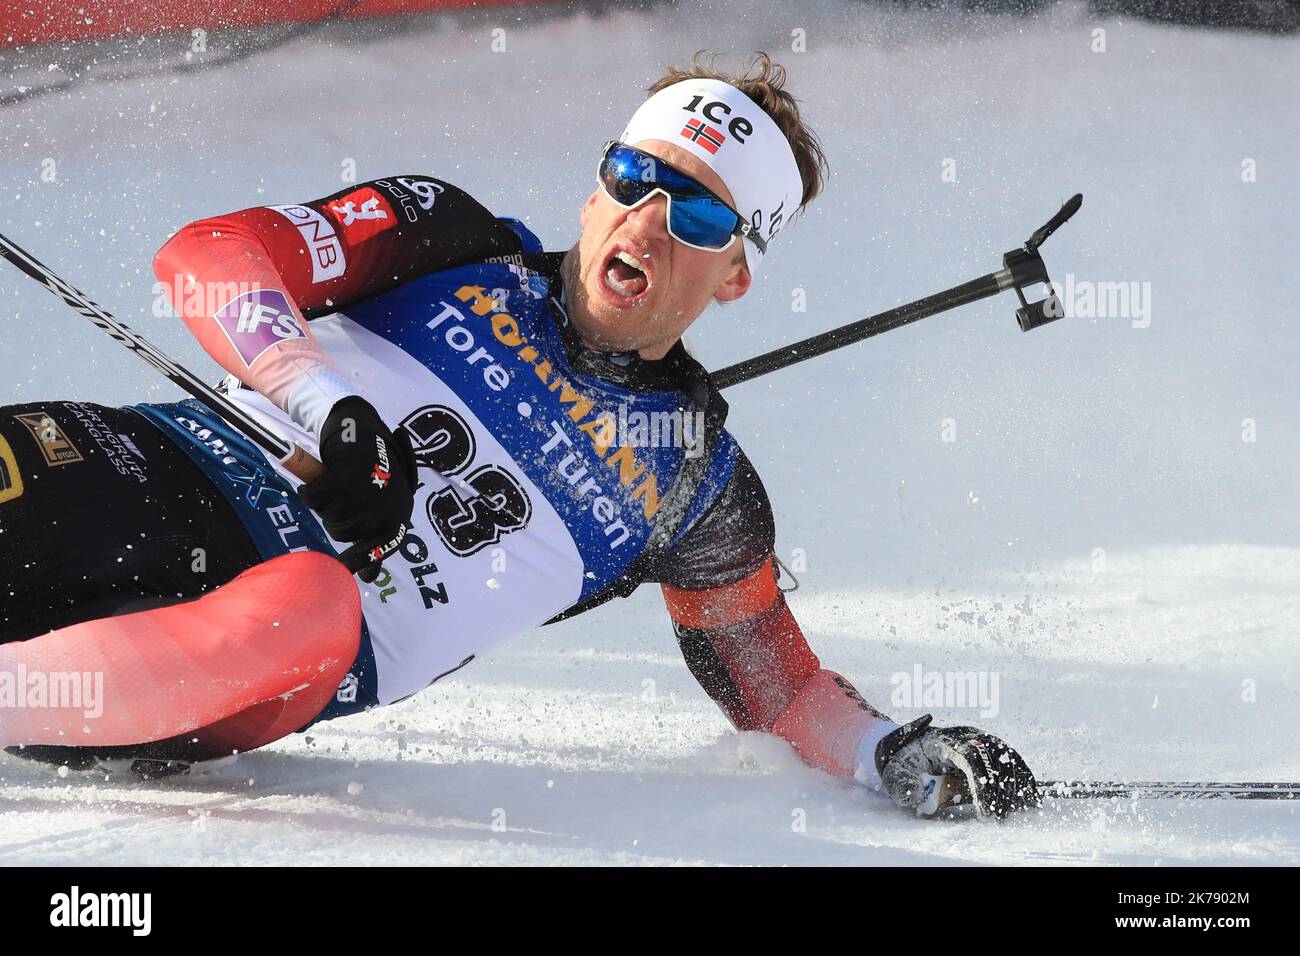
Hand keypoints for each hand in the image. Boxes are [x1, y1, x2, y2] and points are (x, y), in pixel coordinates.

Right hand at [298, 396, 416, 581]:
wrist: (358, 422)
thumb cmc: (371, 465)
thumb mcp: (383, 498)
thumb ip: (379, 533)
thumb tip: (369, 577)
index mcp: (402, 508)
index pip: (386, 544)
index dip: (365, 559)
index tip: (345, 569)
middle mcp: (390, 499)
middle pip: (349, 533)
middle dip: (335, 522)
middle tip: (334, 504)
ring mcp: (368, 485)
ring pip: (331, 516)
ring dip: (323, 507)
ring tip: (330, 490)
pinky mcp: (346, 470)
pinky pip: (316, 498)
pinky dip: (308, 492)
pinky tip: (311, 484)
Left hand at [874, 715, 1039, 819]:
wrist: (905, 745)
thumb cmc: (903, 761)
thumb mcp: (896, 773)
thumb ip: (903, 785)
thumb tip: (911, 796)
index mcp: (944, 740)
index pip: (970, 760)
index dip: (982, 785)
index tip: (986, 810)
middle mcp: (965, 736)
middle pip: (991, 757)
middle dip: (1000, 788)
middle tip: (1002, 816)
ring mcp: (977, 739)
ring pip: (1004, 757)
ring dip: (1014, 782)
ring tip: (1021, 808)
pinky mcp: (985, 747)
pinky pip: (1007, 760)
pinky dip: (1020, 776)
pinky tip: (1031, 796)